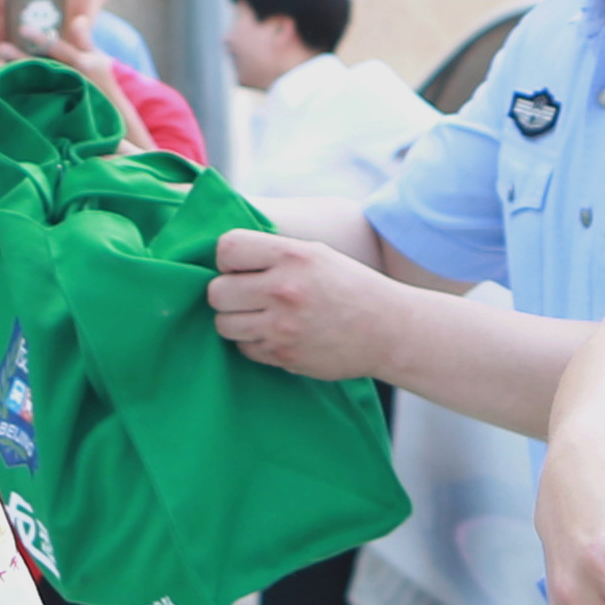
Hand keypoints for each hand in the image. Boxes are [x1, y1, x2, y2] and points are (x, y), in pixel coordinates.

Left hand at [206, 228, 408, 380]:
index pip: (227, 249)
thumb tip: (221, 260)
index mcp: (292, 256)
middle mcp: (284, 290)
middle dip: (227, 294)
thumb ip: (272, 253)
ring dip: (236, 320)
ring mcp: (282, 327)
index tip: (239, 268)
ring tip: (259, 316)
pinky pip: (244, 348)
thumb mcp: (316, 254)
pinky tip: (276, 334)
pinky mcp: (284, 356)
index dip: (226, 260)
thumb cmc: (349, 287)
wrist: (387, 330)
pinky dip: (254, 342)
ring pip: (224, 324)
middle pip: (217, 292)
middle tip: (246, 296)